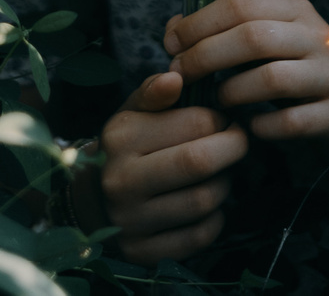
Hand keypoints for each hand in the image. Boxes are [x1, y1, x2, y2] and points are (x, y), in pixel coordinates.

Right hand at [95, 67, 247, 262]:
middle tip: (238, 142)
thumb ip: (155, 92)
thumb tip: (176, 76)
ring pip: (204, 201)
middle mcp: (122, 180)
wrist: (90, 201)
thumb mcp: (131, 113)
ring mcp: (131, 221)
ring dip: (224, 184)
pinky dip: (214, 220)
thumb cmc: (124, 149)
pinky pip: (198, 237)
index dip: (221, 119)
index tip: (225, 120)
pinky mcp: (143, 252)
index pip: (194, 123)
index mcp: (121, 138)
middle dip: (233, 148)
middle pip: (200, 163)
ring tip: (218, 173)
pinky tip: (207, 205)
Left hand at [162, 0, 328, 144]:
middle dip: (206, 56)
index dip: (199, 23)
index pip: (240, 4)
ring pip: (271, 79)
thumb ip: (222, 32)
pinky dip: (261, 127)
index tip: (170, 45)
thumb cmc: (297, 72)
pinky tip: (248, 127)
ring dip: (232, 93)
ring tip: (218, 102)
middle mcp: (318, 36)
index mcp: (296, 10)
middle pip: (252, 37)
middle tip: (180, 75)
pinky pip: (289, 122)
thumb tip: (172, 30)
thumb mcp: (268, 42)